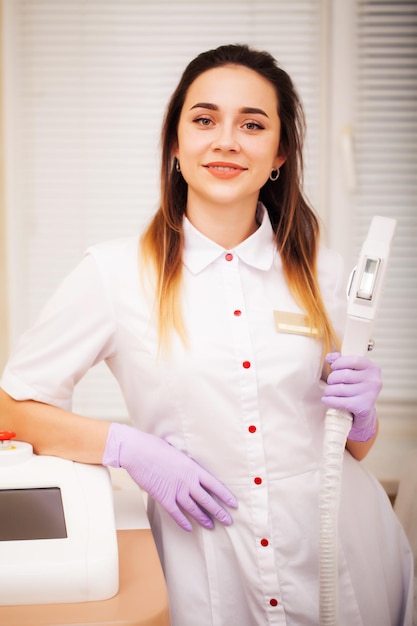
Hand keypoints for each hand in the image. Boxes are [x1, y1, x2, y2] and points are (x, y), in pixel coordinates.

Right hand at [102, 423, 236, 531]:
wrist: (138, 451)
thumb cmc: (156, 447)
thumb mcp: (178, 453)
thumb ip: (187, 464)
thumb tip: (191, 470)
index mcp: (193, 468)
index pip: (215, 484)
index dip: (225, 495)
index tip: (233, 504)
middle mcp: (187, 481)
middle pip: (207, 500)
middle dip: (219, 512)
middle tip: (228, 521)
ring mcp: (176, 490)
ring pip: (193, 509)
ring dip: (203, 519)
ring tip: (211, 526)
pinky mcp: (163, 497)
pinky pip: (176, 514)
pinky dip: (183, 522)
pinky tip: (189, 528)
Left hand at [321, 352, 381, 441]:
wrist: (364, 412)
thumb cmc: (356, 388)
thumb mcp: (353, 372)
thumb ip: (341, 361)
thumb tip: (329, 357)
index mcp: (373, 368)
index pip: (354, 360)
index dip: (339, 362)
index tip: (334, 367)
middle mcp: (374, 381)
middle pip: (344, 375)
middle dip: (332, 378)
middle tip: (331, 383)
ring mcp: (370, 395)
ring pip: (340, 389)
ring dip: (329, 391)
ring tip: (328, 392)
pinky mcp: (363, 407)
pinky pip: (339, 401)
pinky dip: (329, 400)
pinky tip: (326, 400)